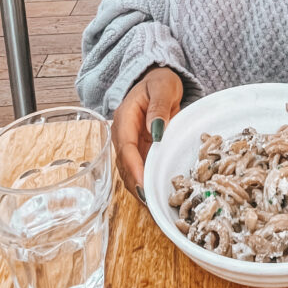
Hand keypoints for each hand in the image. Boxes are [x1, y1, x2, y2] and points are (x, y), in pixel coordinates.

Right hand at [111, 66, 182, 198]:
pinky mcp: (140, 151)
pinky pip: (141, 169)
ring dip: (141, 188)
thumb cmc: (161, 82)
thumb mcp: (163, 88)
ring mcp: (130, 144)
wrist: (159, 81)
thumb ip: (159, 107)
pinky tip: (157, 195)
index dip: (134, 168)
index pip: (126, 148)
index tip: (144, 185)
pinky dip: (147, 183)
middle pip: (125, 165)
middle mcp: (123, 134)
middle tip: (152, 203)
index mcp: (124, 118)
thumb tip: (155, 129)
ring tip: (155, 205)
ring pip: (131, 171)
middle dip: (136, 185)